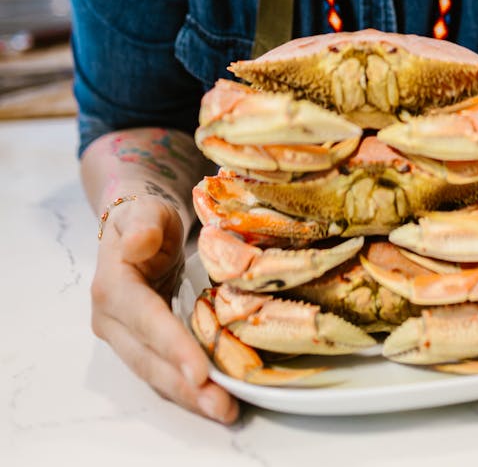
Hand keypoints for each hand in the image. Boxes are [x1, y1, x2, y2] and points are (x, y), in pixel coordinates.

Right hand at [91, 196, 238, 422]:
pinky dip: (187, 387)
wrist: (137, 227)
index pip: (145, 321)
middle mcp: (111, 320)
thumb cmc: (146, 216)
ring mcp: (124, 337)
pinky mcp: (142, 345)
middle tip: (221, 405)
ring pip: (155, 373)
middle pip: (148, 359)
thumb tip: (138, 243)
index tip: (199, 371)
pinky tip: (216, 398)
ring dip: (188, 396)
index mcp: (112, 287)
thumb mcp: (147, 209)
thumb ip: (144, 223)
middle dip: (184, 385)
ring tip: (223, 410)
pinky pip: (163, 369)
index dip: (171, 345)